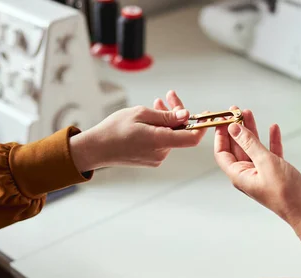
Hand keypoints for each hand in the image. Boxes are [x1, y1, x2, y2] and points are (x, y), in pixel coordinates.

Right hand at [70, 91, 205, 170]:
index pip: (192, 138)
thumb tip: (186, 115)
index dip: (201, 126)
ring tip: (156, 104)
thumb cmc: (114, 129)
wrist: (96, 148)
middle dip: (177, 113)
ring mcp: (156, 157)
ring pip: (170, 135)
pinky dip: (160, 129)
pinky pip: (162, 141)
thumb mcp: (141, 114)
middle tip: (169, 96)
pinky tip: (149, 118)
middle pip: (180, 132)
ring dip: (166, 119)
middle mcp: (161, 153)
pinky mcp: (151, 159)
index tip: (205, 115)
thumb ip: (166, 115)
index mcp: (160, 141)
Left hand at [214, 109, 300, 226]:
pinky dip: (271, 140)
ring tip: (250, 113)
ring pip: (253, 148)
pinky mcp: (276, 172)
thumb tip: (234, 128)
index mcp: (239, 175)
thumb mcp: (265, 162)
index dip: (220, 135)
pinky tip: (273, 128)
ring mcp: (262, 173)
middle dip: (236, 129)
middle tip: (237, 110)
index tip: (223, 118)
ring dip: (252, 131)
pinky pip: (270, 153)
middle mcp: (248, 174)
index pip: (222, 153)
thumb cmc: (285, 192)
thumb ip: (250, 143)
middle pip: (237, 147)